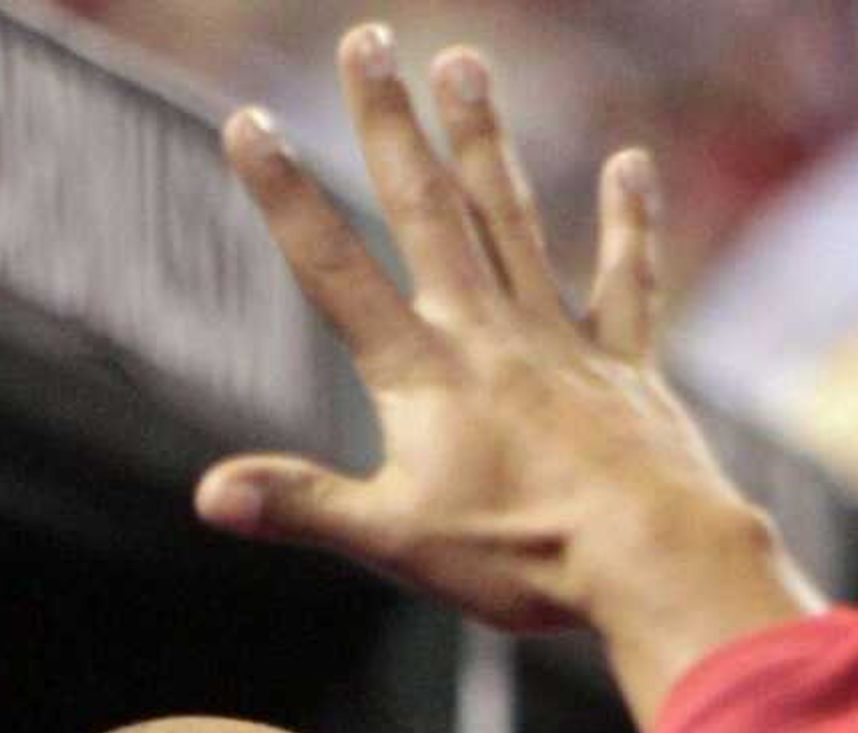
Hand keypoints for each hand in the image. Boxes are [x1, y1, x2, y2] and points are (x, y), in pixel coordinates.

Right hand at [196, 26, 819, 719]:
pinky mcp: (624, 369)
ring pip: (512, 220)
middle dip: (390, 125)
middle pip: (428, 212)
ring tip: (463, 61)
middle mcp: (487, 335)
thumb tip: (208, 495)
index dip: (285, 197)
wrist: (650, 556)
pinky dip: (628, 225)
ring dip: (484, 141)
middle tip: (366, 39)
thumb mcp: (393, 539)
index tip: (247, 122)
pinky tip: (630, 166)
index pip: (335, 271)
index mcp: (422, 375)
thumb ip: (301, 506)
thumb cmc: (520, 556)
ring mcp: (560, 342)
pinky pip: (625, 284)